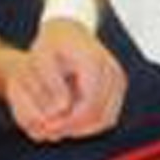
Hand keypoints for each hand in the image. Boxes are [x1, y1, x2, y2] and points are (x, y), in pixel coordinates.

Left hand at [5, 20, 125, 141]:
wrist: (68, 29)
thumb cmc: (52, 43)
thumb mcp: (41, 59)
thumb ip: (51, 83)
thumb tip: (62, 109)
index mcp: (95, 65)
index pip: (88, 108)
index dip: (69, 123)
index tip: (50, 127)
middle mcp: (113, 73)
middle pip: (99, 117)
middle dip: (74, 128)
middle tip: (52, 131)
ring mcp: (119, 81)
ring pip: (106, 119)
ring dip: (83, 128)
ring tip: (59, 126)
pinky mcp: (118, 87)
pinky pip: (107, 114)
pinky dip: (89, 121)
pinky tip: (70, 119)